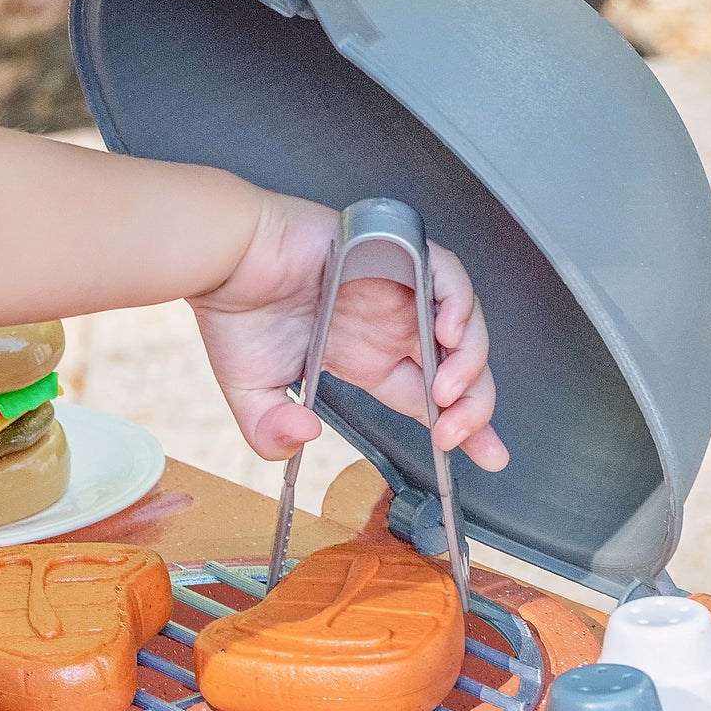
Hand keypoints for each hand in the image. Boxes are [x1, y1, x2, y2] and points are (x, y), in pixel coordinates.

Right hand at [189, 194, 508, 469]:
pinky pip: (446, 276)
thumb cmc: (234, 311)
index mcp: (368, 356)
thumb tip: (302, 438)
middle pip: (458, 368)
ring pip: (462, 326)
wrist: (222, 261)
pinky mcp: (394, 254)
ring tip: (449, 392)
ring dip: (468, 363)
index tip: (488, 456)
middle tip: (462, 436)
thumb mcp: (252, 394)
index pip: (431, 395)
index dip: (464, 425)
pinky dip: (458, 304)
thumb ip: (270, 431)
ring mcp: (397, 289)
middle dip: (474, 407)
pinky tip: (446, 333)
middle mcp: (391, 324)